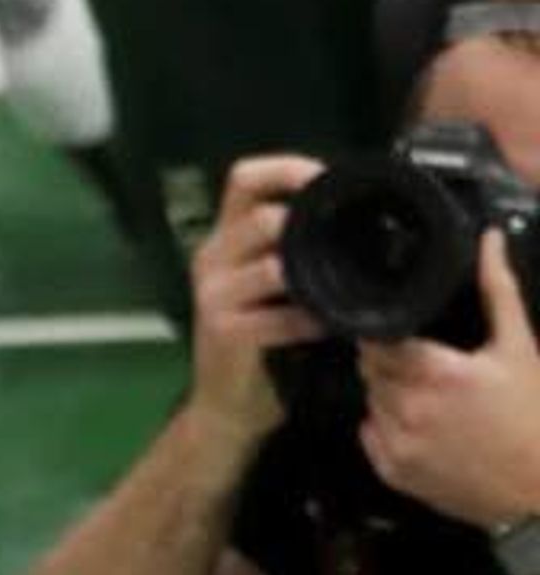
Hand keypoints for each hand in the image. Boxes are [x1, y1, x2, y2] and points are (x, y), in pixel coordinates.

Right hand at [186, 155, 328, 446]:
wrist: (229, 406)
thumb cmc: (264, 341)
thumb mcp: (275, 285)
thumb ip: (299, 250)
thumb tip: (363, 218)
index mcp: (224, 239)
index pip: (244, 178)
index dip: (288, 169)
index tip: (330, 180)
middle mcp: (211, 259)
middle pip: (261, 217)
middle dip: (312, 227)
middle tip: (354, 241)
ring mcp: (214, 295)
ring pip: (273, 266)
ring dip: (318, 277)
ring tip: (347, 287)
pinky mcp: (225, 331)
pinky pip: (281, 316)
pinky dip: (313, 320)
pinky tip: (331, 327)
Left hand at [358, 235, 539, 530]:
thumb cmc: (534, 413)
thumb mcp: (521, 349)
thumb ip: (498, 291)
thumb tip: (488, 238)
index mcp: (436, 374)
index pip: (376, 341)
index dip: (385, 335)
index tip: (402, 334)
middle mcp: (408, 408)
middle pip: (370, 370)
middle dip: (389, 363)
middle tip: (423, 365)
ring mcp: (397, 443)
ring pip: (370, 401)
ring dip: (388, 394)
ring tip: (427, 395)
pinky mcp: (393, 472)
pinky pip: (370, 435)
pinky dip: (386, 427)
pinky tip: (422, 425)